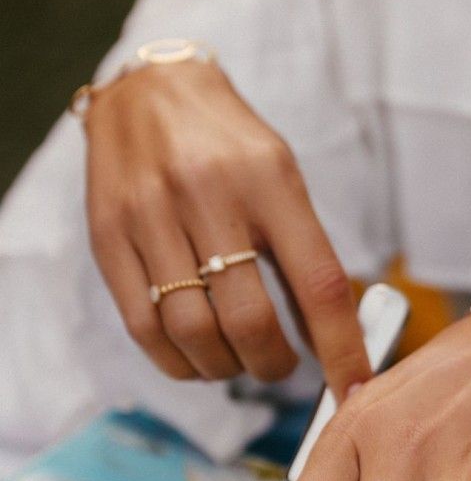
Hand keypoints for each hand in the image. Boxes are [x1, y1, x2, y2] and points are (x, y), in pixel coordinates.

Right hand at [84, 60, 368, 397]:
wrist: (147, 91)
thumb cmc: (229, 145)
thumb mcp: (282, 180)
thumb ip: (303, 255)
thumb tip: (327, 341)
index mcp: (269, 180)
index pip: (318, 285)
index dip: (340, 349)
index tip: (352, 389)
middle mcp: (207, 195)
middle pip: (248, 322)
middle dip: (273, 364)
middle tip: (279, 366)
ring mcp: (150, 217)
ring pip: (194, 334)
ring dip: (225, 368)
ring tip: (237, 361)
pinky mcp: (108, 237)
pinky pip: (144, 328)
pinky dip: (178, 361)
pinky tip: (196, 356)